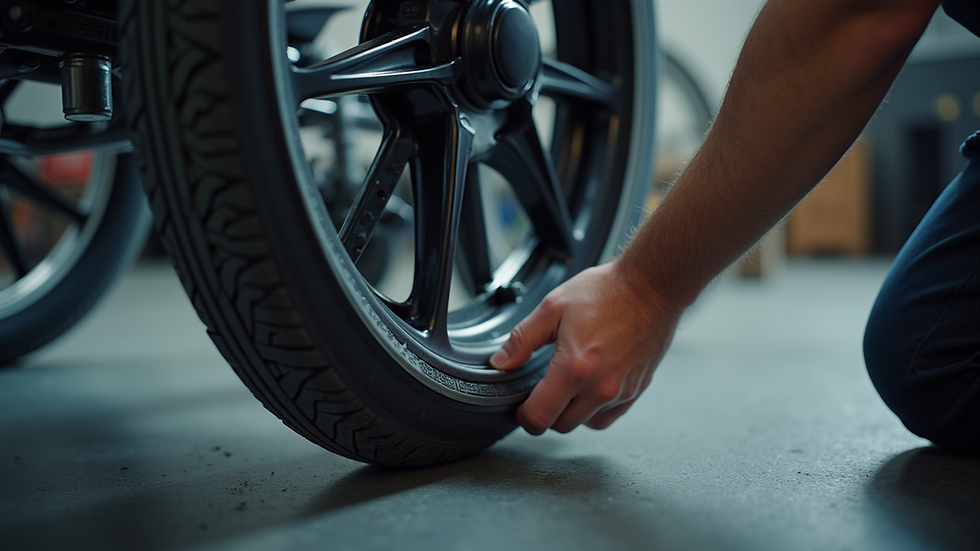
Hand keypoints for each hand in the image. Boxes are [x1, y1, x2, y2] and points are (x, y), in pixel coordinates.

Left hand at [490, 261, 682, 433]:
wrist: (651, 286)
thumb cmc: (607, 292)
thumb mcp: (552, 307)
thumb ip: (522, 339)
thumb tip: (501, 362)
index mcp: (574, 368)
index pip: (539, 417)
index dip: (523, 415)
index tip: (521, 404)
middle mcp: (600, 387)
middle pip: (561, 425)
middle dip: (546, 411)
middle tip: (543, 387)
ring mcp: (621, 392)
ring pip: (585, 423)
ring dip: (571, 411)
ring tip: (569, 382)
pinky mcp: (636, 390)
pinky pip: (608, 416)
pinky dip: (594, 409)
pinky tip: (590, 384)